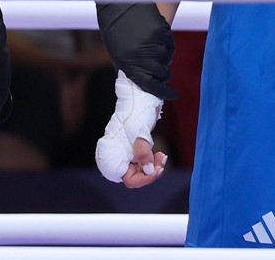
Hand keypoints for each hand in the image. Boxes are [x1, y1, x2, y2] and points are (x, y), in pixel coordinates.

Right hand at [95, 71, 167, 186]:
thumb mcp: (139, 131)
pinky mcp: (134, 149)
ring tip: (162, 156)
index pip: (127, 179)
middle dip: (150, 172)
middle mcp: (118, 155)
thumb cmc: (135, 111)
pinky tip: (159, 154)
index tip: (156, 170)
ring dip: (153, 167)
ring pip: (140, 171)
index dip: (143, 178)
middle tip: (162, 162)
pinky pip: (143, 163)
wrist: (139, 96)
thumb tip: (149, 170)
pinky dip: (152, 161)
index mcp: (112, 153)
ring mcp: (126, 152)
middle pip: (135, 177)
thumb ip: (143, 152)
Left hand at [96, 2, 176, 99]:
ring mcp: (151, 42)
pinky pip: (170, 43)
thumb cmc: (114, 27)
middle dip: (164, 74)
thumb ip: (131, 67)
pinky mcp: (160, 30)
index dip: (163, 92)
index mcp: (126, 63)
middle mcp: (140, 55)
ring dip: (164, 55)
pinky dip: (167, 43)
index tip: (173, 95)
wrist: (116, 1)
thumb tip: (145, 83)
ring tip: (153, 46)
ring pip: (168, 57)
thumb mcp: (117, 52)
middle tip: (163, 69)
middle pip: (163, 73)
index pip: (150, 85)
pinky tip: (157, 36)